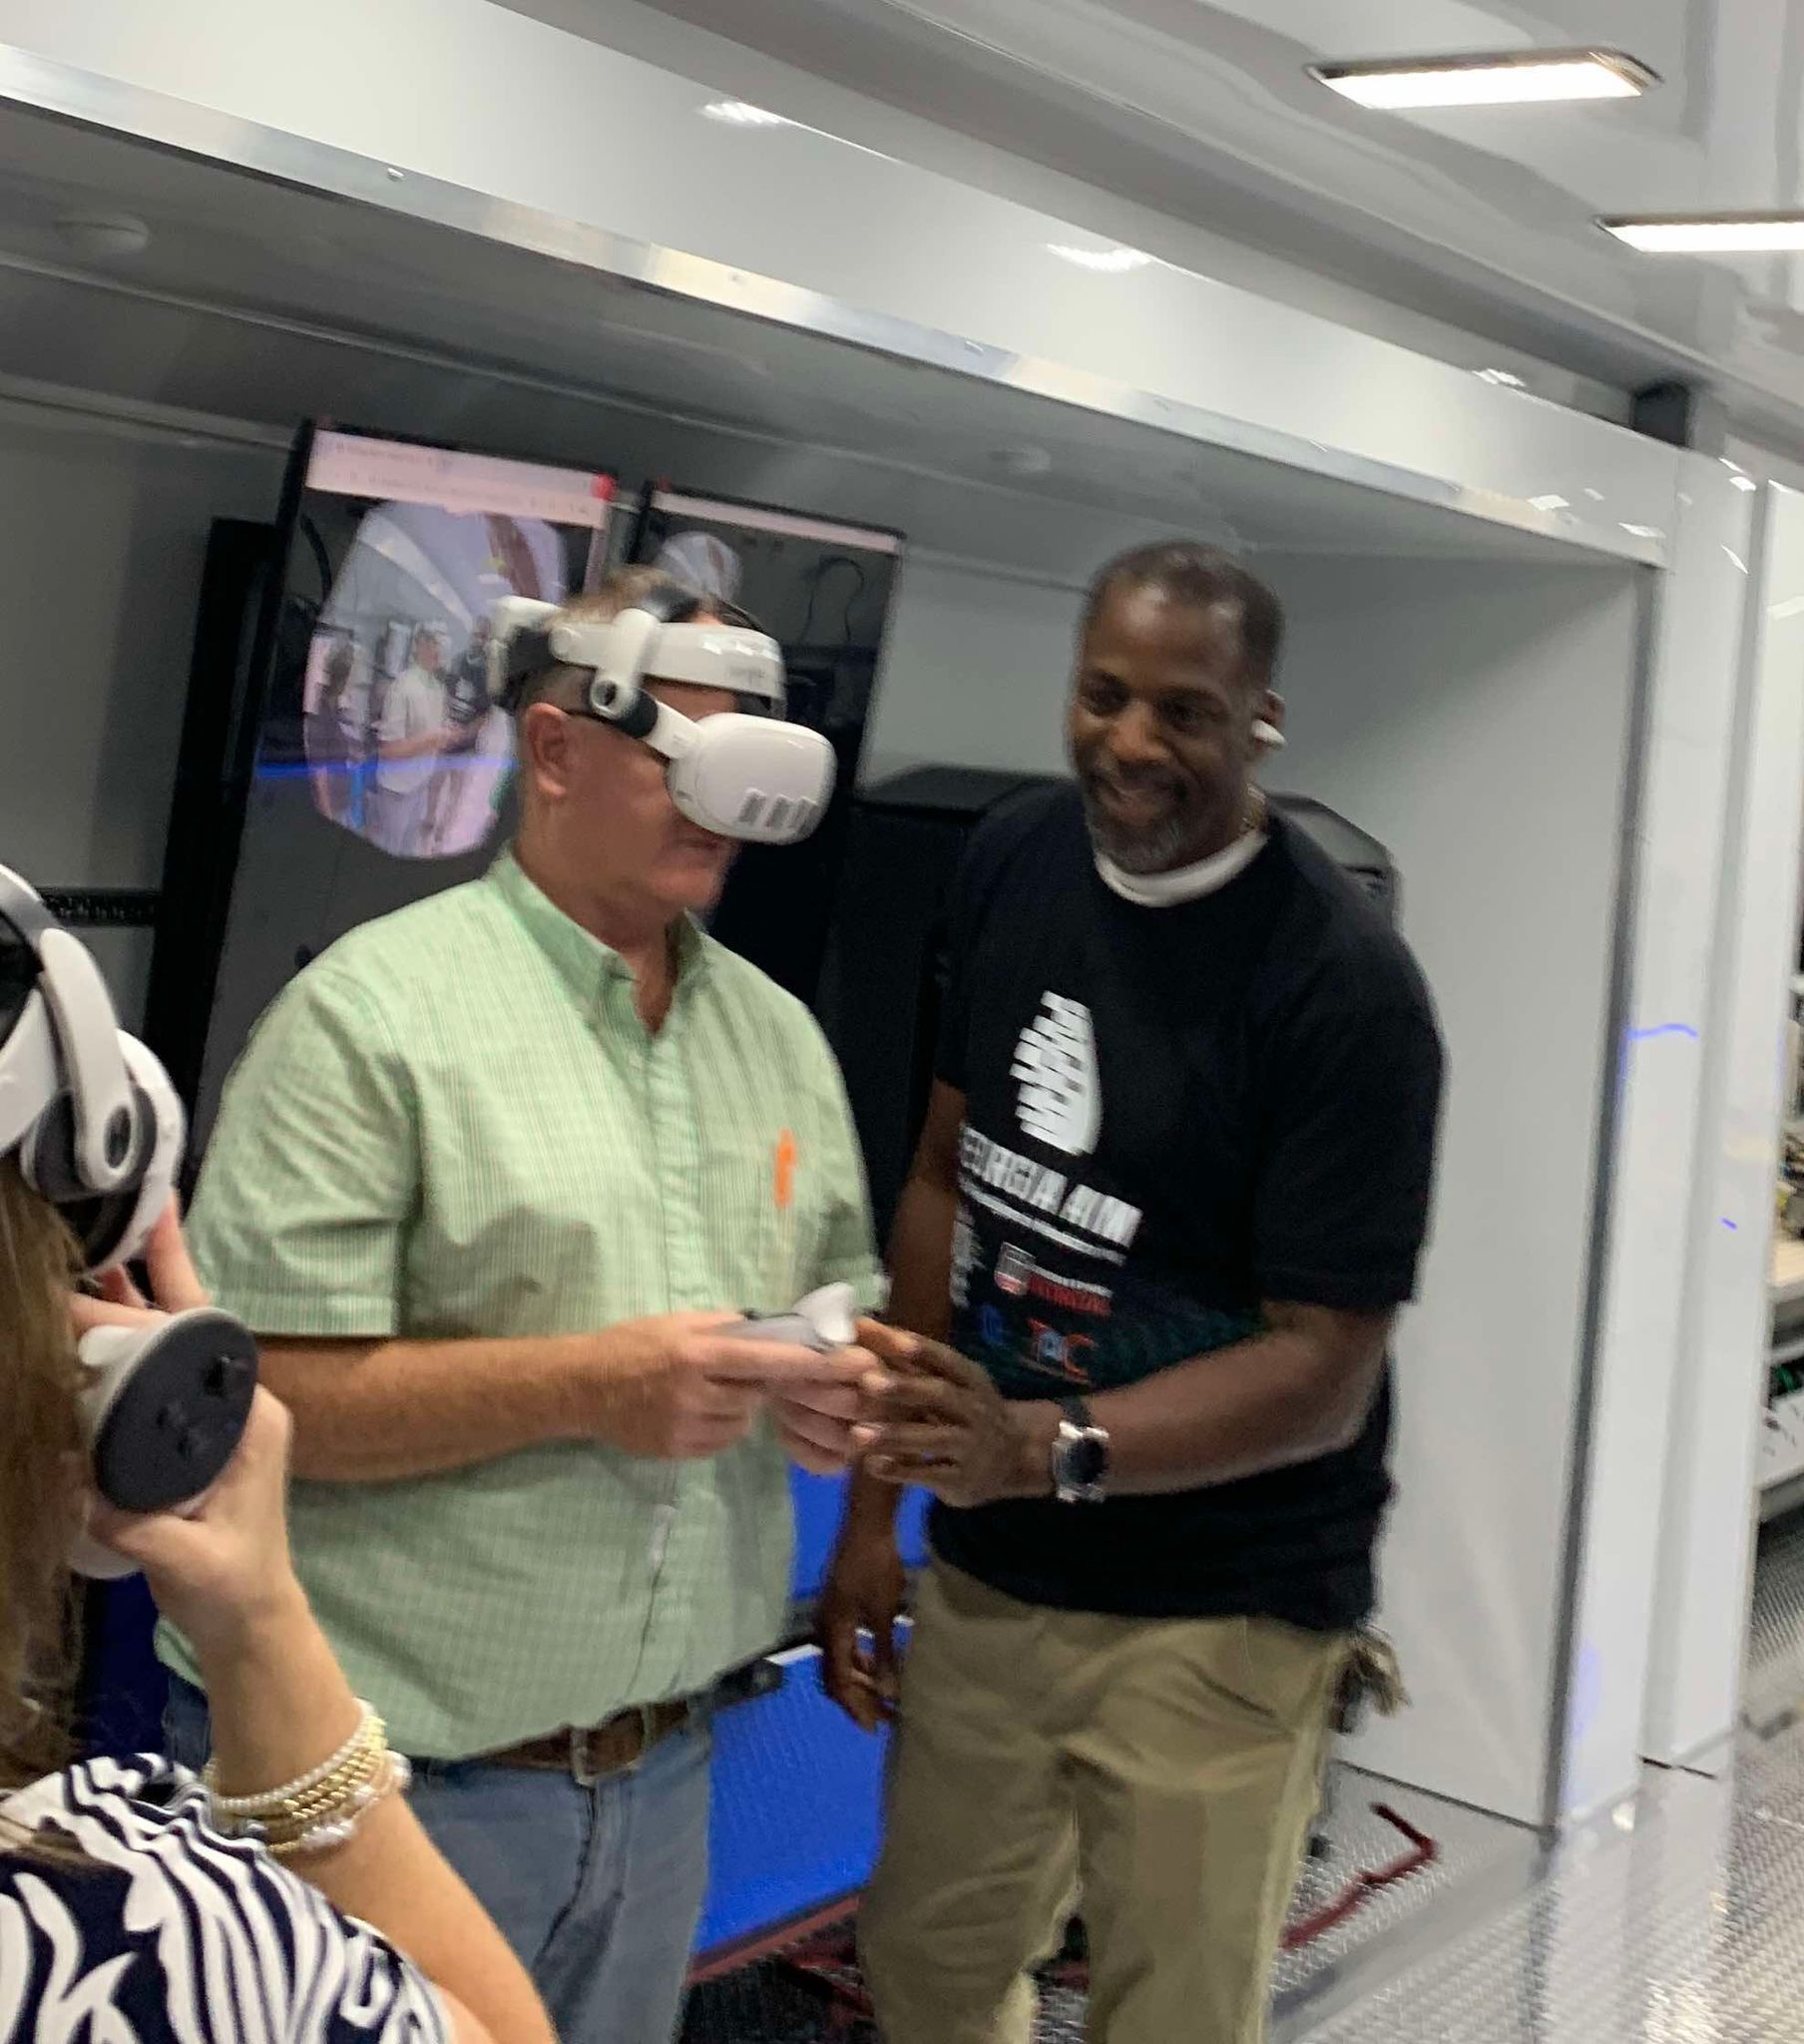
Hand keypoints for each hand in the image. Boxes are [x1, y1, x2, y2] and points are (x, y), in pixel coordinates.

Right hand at [73, 1202, 308, 1662]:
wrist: (250, 1619)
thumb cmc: (231, 1589)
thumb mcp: (189, 1560)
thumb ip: (141, 1527)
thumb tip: (86, 1491)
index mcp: (251, 1419)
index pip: (195, 1349)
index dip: (145, 1320)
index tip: (95, 1298)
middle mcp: (239, 1405)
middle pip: (188, 1329)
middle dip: (143, 1285)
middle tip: (102, 1235)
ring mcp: (217, 1417)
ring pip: (175, 1343)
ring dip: (138, 1301)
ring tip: (99, 1254)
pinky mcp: (192, 1436)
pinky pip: (160, 1376)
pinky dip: (130, 1344)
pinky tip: (97, 1325)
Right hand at [594, 1314, 879, 1461]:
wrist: (582, 1387)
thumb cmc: (633, 1343)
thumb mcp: (680, 1322)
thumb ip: (728, 1325)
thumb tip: (778, 1328)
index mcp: (699, 1353)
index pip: (770, 1361)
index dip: (816, 1364)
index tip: (855, 1364)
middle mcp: (697, 1392)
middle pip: (759, 1393)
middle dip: (758, 1382)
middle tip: (733, 1368)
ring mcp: (687, 1427)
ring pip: (742, 1420)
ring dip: (736, 1406)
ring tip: (700, 1390)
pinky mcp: (679, 1452)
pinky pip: (722, 1440)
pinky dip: (718, 1426)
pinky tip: (689, 1410)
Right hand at [817, 1525, 905, 1731]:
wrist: (866, 1526)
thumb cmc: (876, 1568)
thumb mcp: (884, 1612)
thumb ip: (884, 1652)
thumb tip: (889, 1692)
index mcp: (832, 1632)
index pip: (839, 1682)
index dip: (857, 1707)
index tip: (876, 1726)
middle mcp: (824, 1628)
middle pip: (835, 1676)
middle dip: (859, 1699)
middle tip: (884, 1717)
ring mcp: (829, 1616)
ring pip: (840, 1660)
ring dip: (861, 1679)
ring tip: (885, 1695)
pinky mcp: (838, 1605)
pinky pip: (845, 1643)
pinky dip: (860, 1659)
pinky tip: (878, 1663)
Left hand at [853, 1321, 1053, 1509]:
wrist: (1013, 1459)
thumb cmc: (965, 1411)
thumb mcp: (948, 1382)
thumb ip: (907, 1359)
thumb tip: (861, 1325)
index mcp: (971, 1379)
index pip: (945, 1359)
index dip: (919, 1349)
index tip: (890, 1339)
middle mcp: (976, 1410)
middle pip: (940, 1395)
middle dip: (903, 1387)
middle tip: (866, 1381)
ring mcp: (972, 1446)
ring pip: (933, 1438)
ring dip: (895, 1435)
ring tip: (856, 1433)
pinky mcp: (963, 1480)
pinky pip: (930, 1474)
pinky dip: (901, 1470)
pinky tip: (872, 1465)